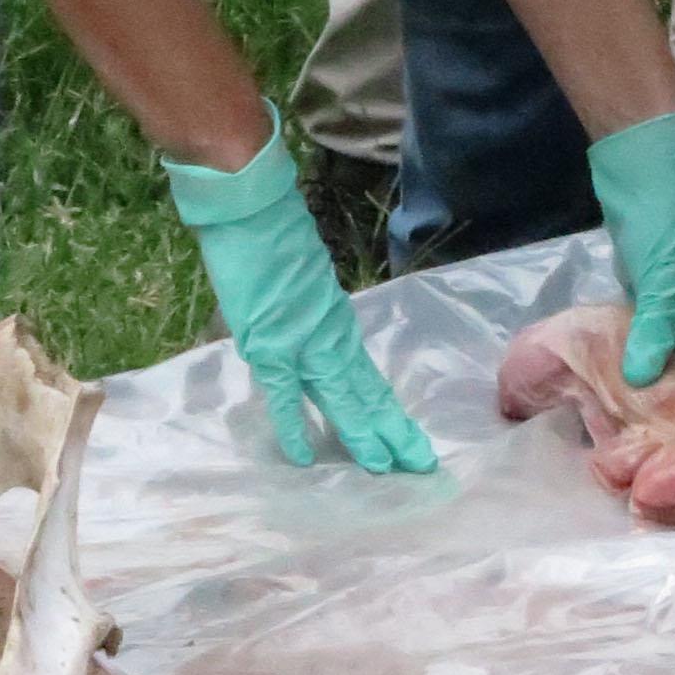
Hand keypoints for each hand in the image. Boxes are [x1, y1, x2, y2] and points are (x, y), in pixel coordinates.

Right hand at [164, 110, 438, 472]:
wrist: (252, 207)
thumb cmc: (271, 237)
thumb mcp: (302, 282)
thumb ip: (307, 314)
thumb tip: (303, 332)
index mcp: (334, 325)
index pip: (367, 380)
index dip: (387, 414)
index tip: (408, 442)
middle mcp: (327, 338)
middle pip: (366, 395)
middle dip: (393, 433)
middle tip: (422, 466)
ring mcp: (302, 343)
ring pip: (341, 399)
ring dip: (363, 435)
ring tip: (389, 467)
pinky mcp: (271, 344)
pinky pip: (284, 394)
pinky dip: (294, 425)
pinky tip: (304, 457)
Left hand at [588, 110, 674, 388]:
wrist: (644, 170)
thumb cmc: (668, 229)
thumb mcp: (666, 287)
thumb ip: (656, 336)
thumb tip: (640, 384)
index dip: (673, 401)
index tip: (639, 424)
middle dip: (649, 387)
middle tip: (611, 414)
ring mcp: (670, 304)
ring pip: (653, 349)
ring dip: (631, 366)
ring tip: (598, 395)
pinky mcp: (644, 291)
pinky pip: (635, 329)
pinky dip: (620, 342)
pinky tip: (596, 361)